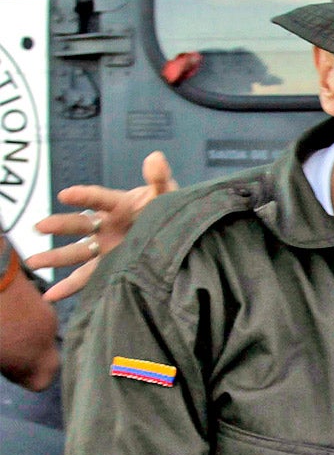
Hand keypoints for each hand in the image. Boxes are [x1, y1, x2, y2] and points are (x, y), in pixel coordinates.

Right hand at [25, 152, 176, 300]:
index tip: (66, 194)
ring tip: (32, 262)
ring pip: (77, 252)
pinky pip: (87, 277)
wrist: (180, 237)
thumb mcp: (168, 194)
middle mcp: (108, 226)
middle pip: (80, 224)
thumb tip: (156, 158)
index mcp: (121, 205)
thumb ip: (160, 178)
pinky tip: (51, 296)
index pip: (100, 198)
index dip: (84, 195)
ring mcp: (107, 247)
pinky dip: (69, 287)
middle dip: (60, 225)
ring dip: (55, 257)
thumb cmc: (170, 210)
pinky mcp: (110, 267)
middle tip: (39, 227)